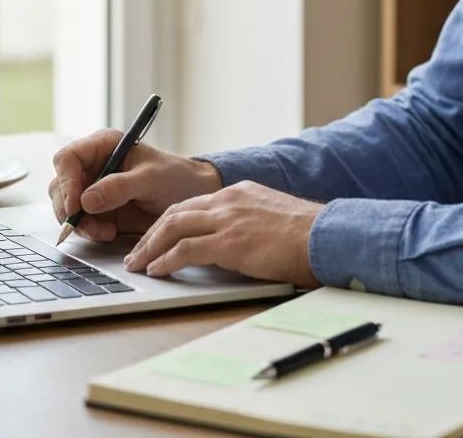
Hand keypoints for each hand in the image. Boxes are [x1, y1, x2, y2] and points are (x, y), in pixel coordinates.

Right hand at [48, 129, 221, 241]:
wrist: (190, 198)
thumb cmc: (176, 177)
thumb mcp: (151, 179)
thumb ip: (120, 187)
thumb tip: (85, 200)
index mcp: (104, 145)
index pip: (68, 158)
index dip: (66, 181)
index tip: (75, 205)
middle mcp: (93, 165)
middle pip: (60, 185)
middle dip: (69, 208)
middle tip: (86, 225)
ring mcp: (93, 188)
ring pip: (65, 207)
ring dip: (79, 224)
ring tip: (105, 231)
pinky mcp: (97, 210)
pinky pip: (79, 222)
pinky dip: (88, 231)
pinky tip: (108, 232)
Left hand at [122, 180, 321, 288]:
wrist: (325, 236)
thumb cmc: (307, 233)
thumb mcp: (273, 216)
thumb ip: (250, 221)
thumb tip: (237, 241)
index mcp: (239, 191)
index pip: (193, 204)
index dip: (170, 221)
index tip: (157, 236)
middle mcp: (229, 200)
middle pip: (176, 211)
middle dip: (151, 233)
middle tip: (137, 252)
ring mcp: (228, 219)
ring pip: (174, 226)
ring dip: (151, 246)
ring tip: (138, 263)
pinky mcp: (230, 242)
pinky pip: (186, 249)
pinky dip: (167, 259)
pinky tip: (158, 270)